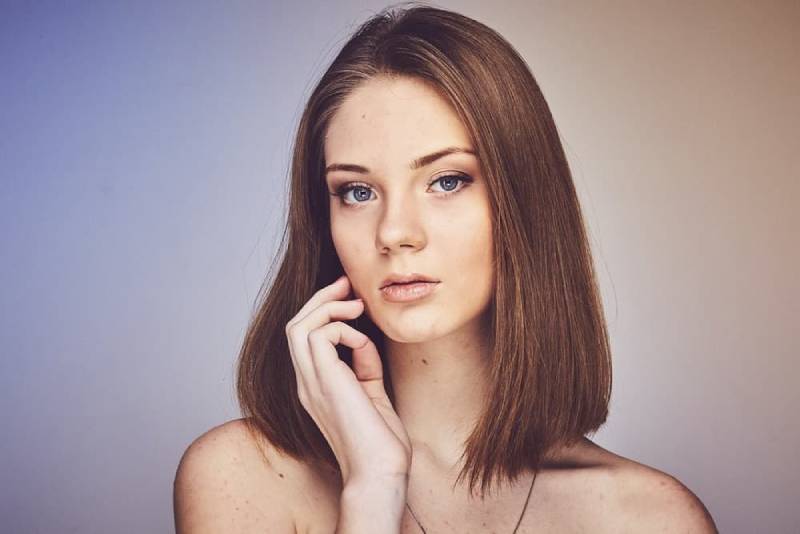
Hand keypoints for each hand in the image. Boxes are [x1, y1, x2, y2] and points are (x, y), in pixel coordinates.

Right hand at [285, 275, 411, 484]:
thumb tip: (363, 340)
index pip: (304, 339)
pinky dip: (342, 329)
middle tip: (348, 284)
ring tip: (356, 306)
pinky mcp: (323, 382)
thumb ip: (364, 366)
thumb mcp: (372, 393)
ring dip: (327, 307)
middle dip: (320, 298)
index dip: (323, 312)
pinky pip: (318, 336)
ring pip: (298, 326)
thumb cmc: (380, 442)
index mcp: (314, 387)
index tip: (351, 297)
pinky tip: (362, 342)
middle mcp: (306, 383)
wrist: (380, 472)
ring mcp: (310, 383)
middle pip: (294, 325)